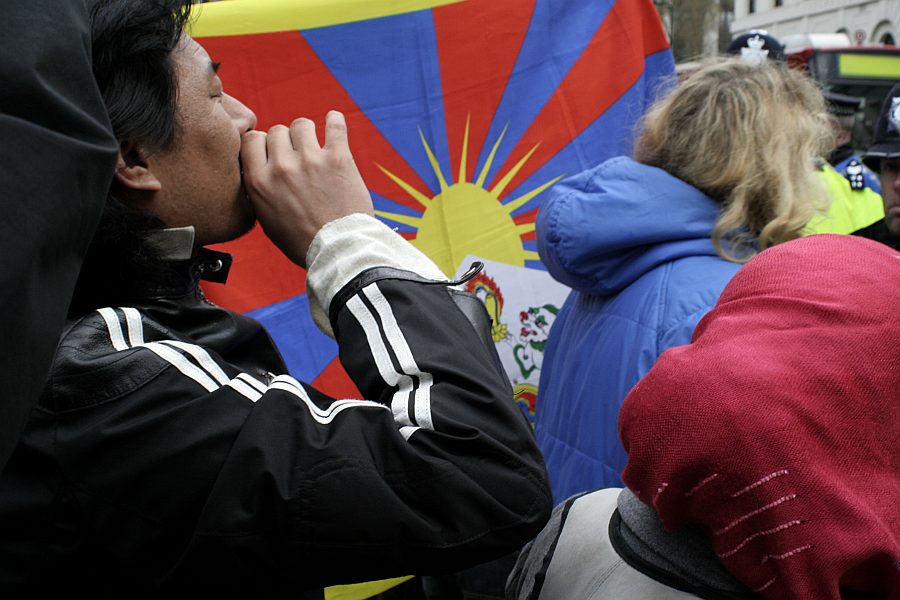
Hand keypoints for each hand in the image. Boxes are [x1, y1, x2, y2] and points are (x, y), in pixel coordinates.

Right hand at [240, 110, 373, 266]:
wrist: (338, 251)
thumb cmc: (303, 242)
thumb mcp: (266, 220)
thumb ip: (260, 190)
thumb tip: (258, 169)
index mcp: (259, 182)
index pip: (251, 139)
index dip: (262, 144)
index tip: (272, 153)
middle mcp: (282, 167)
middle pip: (277, 130)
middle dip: (287, 142)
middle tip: (298, 157)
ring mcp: (310, 160)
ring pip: (302, 124)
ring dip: (308, 134)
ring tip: (316, 146)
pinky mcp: (338, 158)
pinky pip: (335, 124)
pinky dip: (335, 121)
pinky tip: (334, 123)